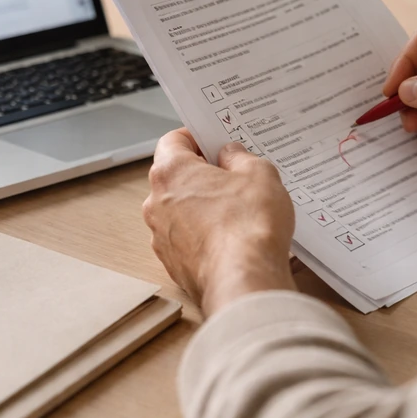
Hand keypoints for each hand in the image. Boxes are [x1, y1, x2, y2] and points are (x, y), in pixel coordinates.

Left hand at [142, 129, 295, 315]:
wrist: (244, 280)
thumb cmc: (248, 226)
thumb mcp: (259, 174)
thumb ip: (240, 157)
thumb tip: (231, 155)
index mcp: (171, 172)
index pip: (172, 141)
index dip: (194, 137)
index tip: (212, 140)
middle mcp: (156, 203)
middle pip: (174, 176)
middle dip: (202, 173)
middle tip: (232, 174)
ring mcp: (161, 236)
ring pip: (179, 210)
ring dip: (202, 206)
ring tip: (237, 209)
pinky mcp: (172, 263)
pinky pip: (186, 238)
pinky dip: (203, 234)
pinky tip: (231, 236)